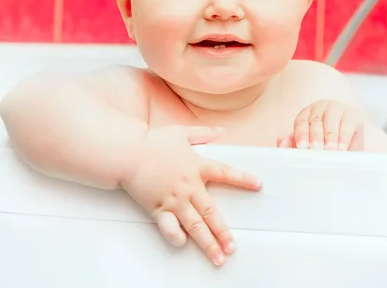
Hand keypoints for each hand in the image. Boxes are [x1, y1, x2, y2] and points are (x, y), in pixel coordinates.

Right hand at [121, 125, 261, 265]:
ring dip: (207, 243)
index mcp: (197, 166)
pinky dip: (176, 237)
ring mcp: (174, 199)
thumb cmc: (153, 141)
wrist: (127, 152)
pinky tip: (184, 244)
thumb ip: (204, 133)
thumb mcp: (182, 132)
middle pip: (212, 212)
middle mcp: (189, 186)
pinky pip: (169, 227)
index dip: (244, 179)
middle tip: (233, 247)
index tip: (259, 185)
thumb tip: (222, 131)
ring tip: (218, 257)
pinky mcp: (158, 208)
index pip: (226, 173)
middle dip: (224, 232)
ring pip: (195, 225)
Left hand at [277, 99, 366, 150]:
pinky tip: (341, 148)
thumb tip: (281, 144)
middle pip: (316, 121)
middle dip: (315, 137)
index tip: (301, 146)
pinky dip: (344, 137)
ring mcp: (339, 108)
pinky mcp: (354, 115)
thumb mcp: (310, 143)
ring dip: (329, 136)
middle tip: (314, 150)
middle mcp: (322, 107)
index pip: (301, 121)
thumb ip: (294, 142)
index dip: (300, 134)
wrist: (351, 145)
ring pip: (331, 121)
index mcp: (308, 112)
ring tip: (329, 150)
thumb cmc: (326, 144)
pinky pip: (347, 124)